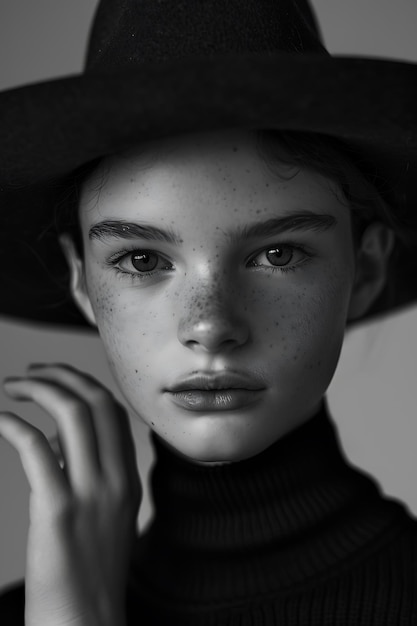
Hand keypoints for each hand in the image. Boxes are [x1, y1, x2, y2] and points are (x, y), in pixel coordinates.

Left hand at [0, 363, 141, 625]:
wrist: (86, 624)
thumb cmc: (87, 573)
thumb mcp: (101, 514)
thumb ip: (83, 470)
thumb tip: (52, 437)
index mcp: (128, 478)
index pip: (113, 410)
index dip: (82, 383)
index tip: (56, 377)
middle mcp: (116, 478)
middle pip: (96, 401)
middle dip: (62, 375)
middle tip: (30, 374)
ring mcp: (92, 493)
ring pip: (73, 413)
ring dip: (40, 389)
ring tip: (15, 386)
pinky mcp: (59, 510)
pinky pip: (36, 448)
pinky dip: (14, 424)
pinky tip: (1, 419)